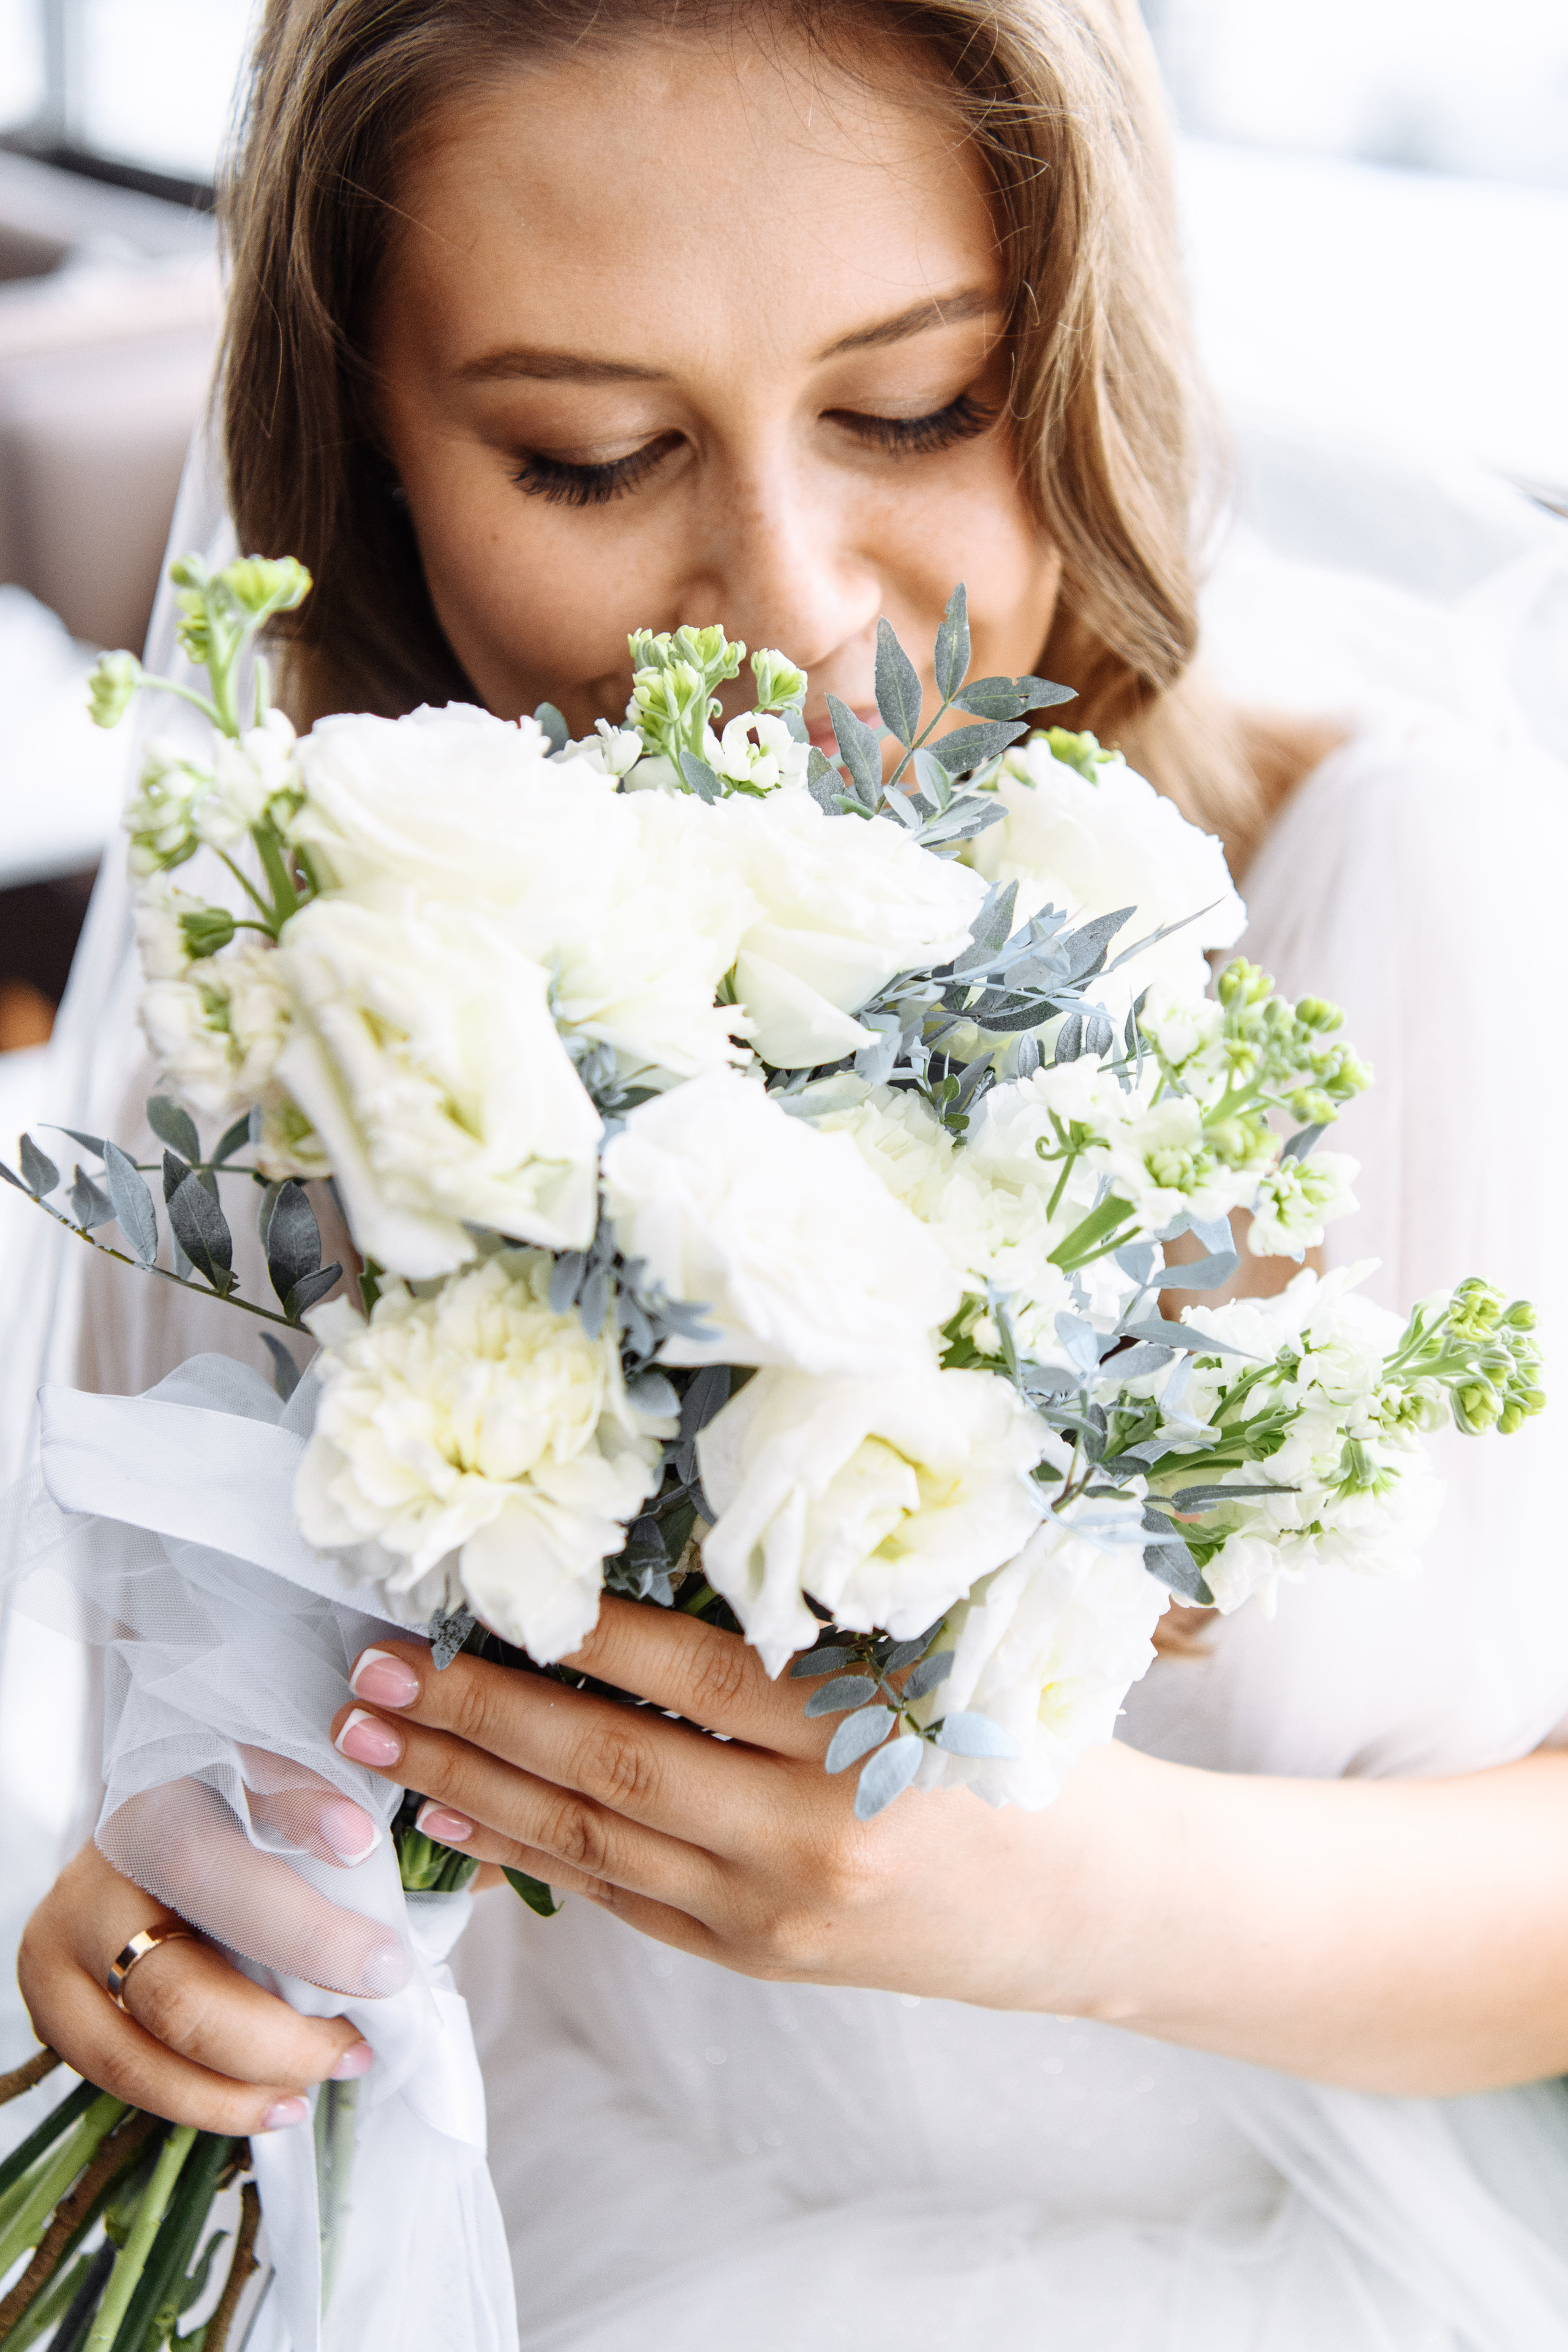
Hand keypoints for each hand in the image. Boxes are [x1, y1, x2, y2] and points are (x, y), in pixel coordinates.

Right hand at [18, 1772, 411, 2135]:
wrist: (151, 1830)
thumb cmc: (225, 1804)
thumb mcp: (264, 1777)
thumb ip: (301, 1798)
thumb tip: (355, 1843)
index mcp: (142, 1815)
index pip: (209, 1875)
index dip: (301, 1928)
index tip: (386, 1966)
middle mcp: (88, 1891)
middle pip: (176, 1994)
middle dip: (281, 2039)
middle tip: (360, 2045)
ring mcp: (61, 1961)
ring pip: (141, 2059)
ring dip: (246, 2088)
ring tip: (326, 2077)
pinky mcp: (59, 2013)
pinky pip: (129, 2081)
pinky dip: (208, 2102)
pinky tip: (275, 2099)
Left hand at [330, 1599, 1138, 2009]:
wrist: (1097, 1903)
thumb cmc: (1022, 1747)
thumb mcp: (935, 1662)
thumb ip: (805, 1633)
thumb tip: (638, 1580)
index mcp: (859, 1740)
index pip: (687, 1676)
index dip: (574, 1635)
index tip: (477, 1590)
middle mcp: (807, 1837)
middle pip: (609, 1767)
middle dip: (475, 1717)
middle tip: (371, 1670)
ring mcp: (775, 1913)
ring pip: (592, 1842)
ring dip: (473, 1789)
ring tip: (379, 1743)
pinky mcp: (759, 1959)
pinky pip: (621, 1900)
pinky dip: (532, 1858)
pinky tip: (459, 1821)